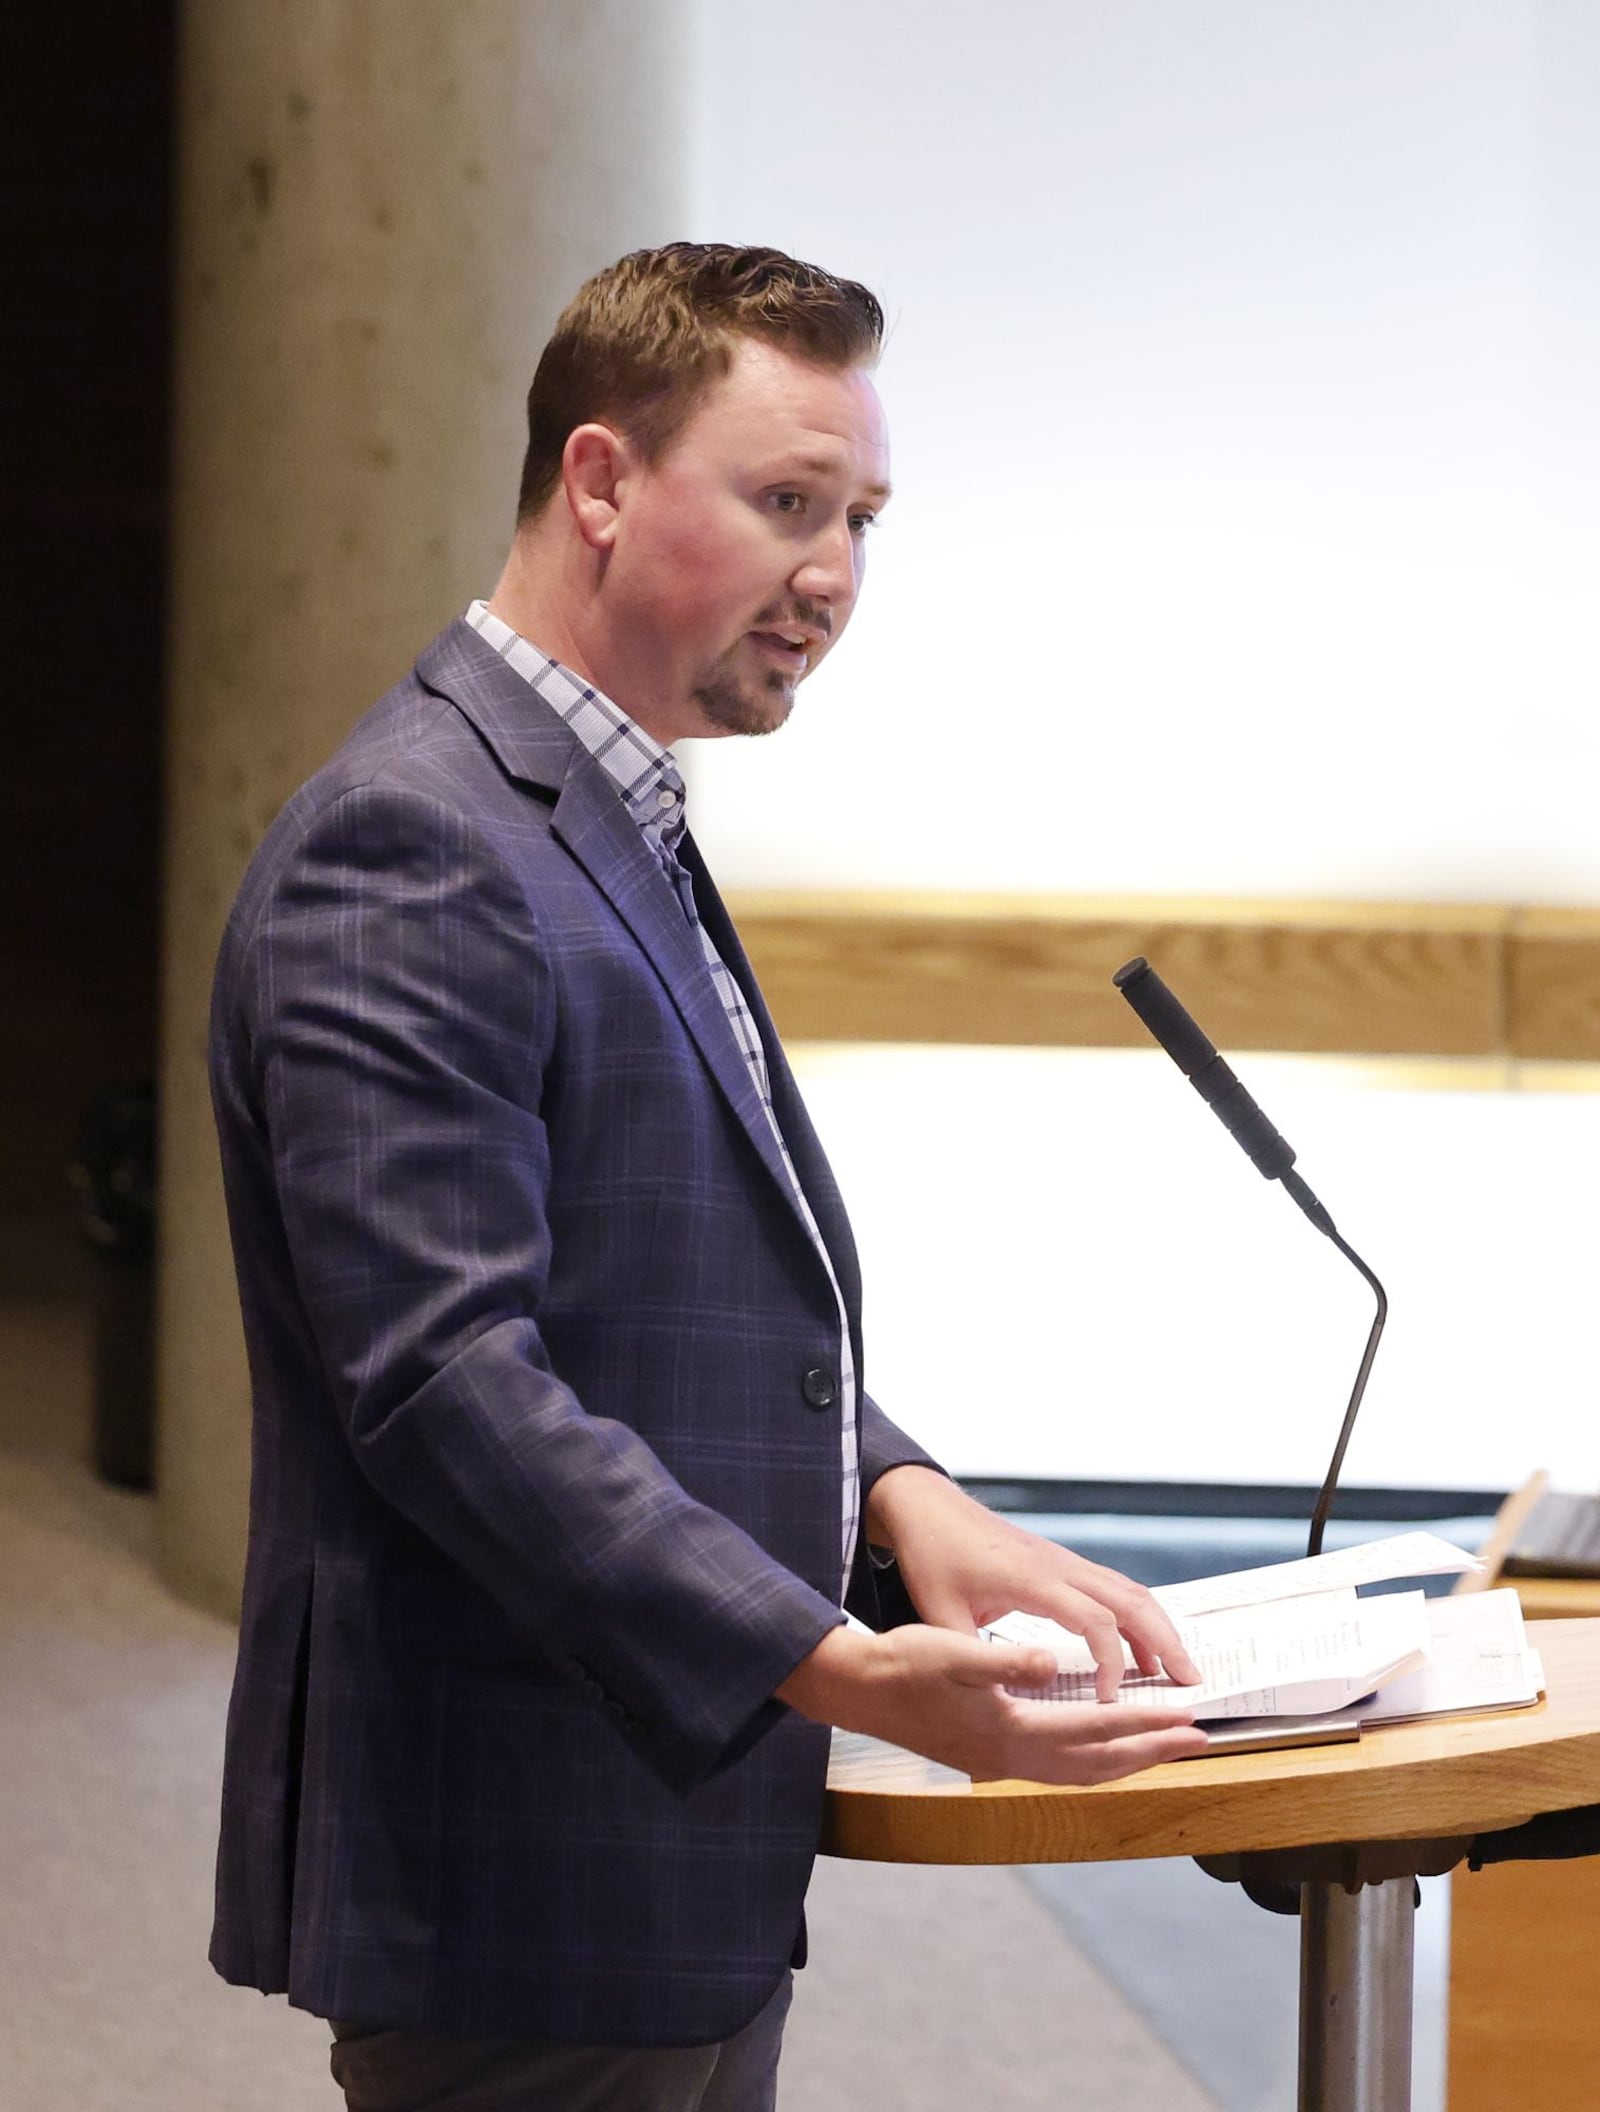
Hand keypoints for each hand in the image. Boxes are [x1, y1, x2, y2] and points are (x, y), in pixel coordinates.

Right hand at [777, 1622, 1206, 1783]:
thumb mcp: (951, 1652)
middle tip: (1198, 1738)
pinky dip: (1095, 1761)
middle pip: (1099, 1764)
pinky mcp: (994, 1757)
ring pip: (1082, 1773)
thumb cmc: (903, 1666)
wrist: (858, 1690)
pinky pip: (1062, 1768)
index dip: (1144, 1724)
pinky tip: (1101, 1747)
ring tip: (1162, 1748)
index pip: (1095, 1731)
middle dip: (1152, 1751)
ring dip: (1127, 1761)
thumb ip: (1002, 1661)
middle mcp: (1013, 1758)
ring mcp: (1003, 1763)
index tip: (1186, 1717)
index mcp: (1010, 1731)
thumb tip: (1049, 1663)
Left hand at [865, 1466, 1200, 1702]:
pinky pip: (1113, 1588)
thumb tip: (995, 1702)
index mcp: (1032, 1580)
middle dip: (1165, 1642)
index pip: (1095, 1621)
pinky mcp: (1062, 1562)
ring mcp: (1064, 1561)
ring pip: (1128, 1591)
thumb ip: (969, 1658)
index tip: (1110, 1702)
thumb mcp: (939, 1614)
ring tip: (1178, 1670)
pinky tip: (1139, 1648)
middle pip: (1130, 1600)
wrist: (930, 1509)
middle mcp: (1058, 1566)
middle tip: (1191, 1683)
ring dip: (1158, 1628)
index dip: (1111, 1663)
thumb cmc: (933, 1558)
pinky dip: (1137, 1616)